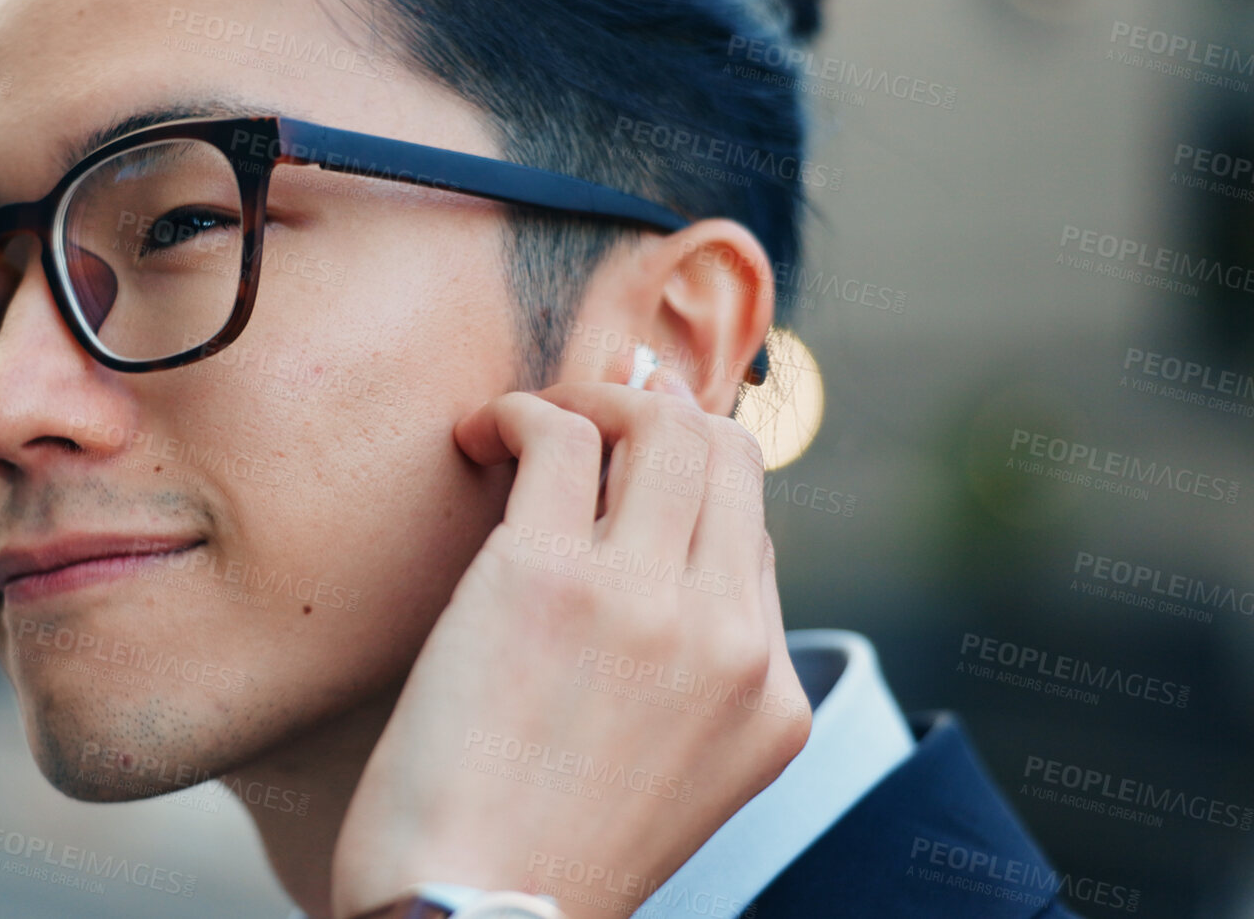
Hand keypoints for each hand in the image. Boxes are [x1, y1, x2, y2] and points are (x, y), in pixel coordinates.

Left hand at [330, 367, 810, 918]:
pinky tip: (483, 435)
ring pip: (659, 425)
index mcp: (769, 698)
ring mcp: (642, 602)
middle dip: (658, 413)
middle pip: (728, 454)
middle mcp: (726, 639)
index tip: (635, 447)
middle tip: (587, 417)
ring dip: (591, 398)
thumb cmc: (539, 855)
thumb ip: (689, 673)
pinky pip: (557, 435)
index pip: (754, 532)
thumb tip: (652, 550)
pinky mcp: (540, 578)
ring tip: (527, 426)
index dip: (694, 475)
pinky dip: (519, 410)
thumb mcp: (671, 776)